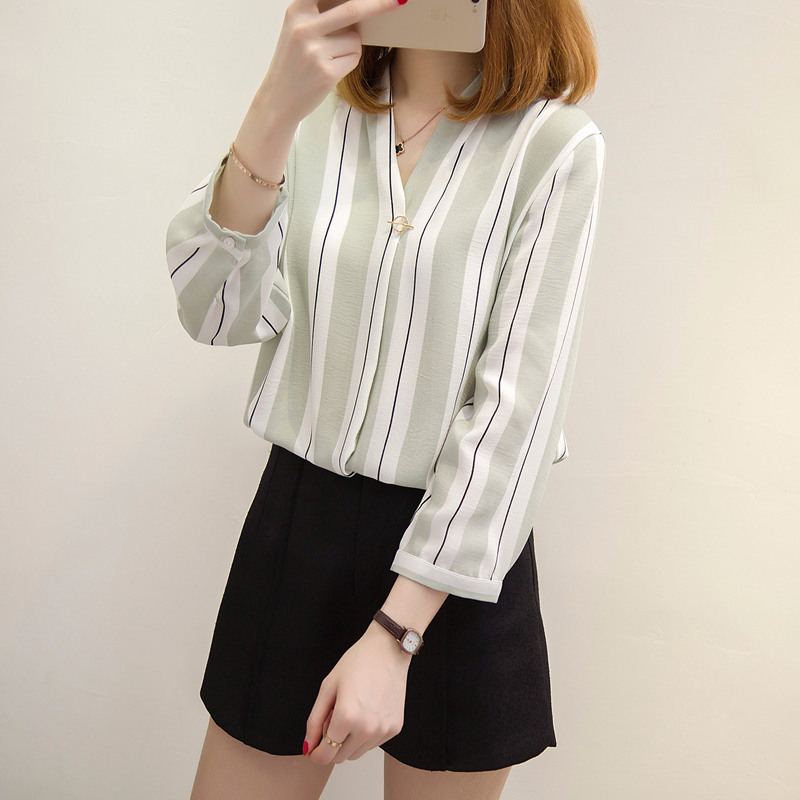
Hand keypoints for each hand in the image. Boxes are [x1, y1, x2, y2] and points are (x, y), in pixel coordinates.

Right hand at [252, 0, 401, 127]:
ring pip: (355, 39)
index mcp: (297, 11)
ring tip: (330, 58)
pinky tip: (331, 70)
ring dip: (352, 47)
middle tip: (398, 1)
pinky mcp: (327, 73)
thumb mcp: (299, 29)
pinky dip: (349, 62)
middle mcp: (304, 28)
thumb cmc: (294, 62)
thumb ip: (321, 13)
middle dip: (379, 5)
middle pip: (352, 9)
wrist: (278, 100)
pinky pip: (354, 58)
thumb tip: (362, 5)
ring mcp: (315, 51)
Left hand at [304, 622, 410, 764]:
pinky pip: (373, 744)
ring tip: (351, 713)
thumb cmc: (358, 662)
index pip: (325, 756)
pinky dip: (365, 735)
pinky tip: (366, 712)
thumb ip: (314, 720)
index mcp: (346, 717)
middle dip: (331, 745)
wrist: (388, 650)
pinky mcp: (395, 728)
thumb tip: (308, 746)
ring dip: (349, 742)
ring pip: (357, 754)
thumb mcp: (328, 687)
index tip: (314, 750)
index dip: (316, 755)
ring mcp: (383, 730)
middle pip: (340, 758)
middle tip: (333, 719)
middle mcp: (366, 728)